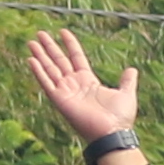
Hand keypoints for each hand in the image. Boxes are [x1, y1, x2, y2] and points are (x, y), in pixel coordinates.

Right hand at [20, 29, 136, 144]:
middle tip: (40, 33)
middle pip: (59, 61)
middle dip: (49, 47)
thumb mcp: (126, 94)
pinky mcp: (60, 100)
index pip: (76, 57)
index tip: (63, 31)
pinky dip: (38, 72)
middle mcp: (74, 84)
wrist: (113, 133)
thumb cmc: (120, 118)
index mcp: (88, 80)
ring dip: (40, 55)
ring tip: (31, 42)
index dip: (70, 44)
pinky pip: (46, 83)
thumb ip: (127, 81)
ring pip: (50, 69)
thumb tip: (132, 69)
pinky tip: (31, 60)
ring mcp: (66, 91)